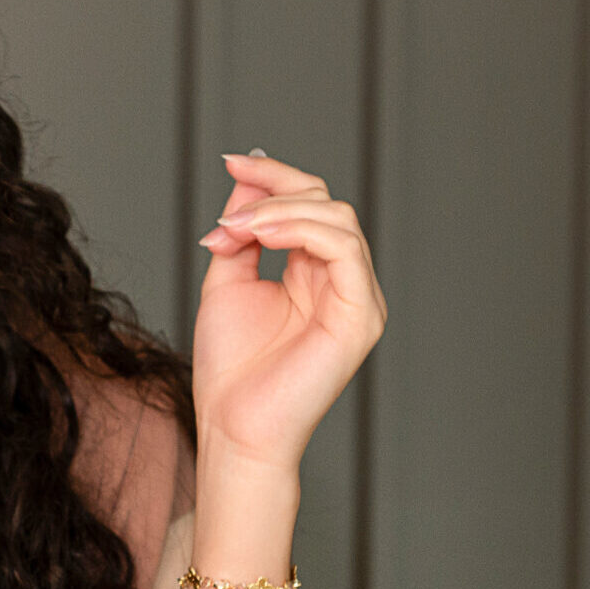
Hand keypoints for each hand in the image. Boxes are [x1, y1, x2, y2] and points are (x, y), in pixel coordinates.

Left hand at [192, 149, 387, 471]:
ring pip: (338, 220)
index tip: (232, 161)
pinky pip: (345, 251)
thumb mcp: (228, 282)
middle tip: (231, 208)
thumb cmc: (231, 370)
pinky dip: (302, 231)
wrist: (233, 427)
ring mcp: (358, 300)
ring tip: (241, 227)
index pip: (310, 205)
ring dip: (282, 211)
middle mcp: (344, 284)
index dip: (274, 177)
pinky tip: (263, 235)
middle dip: (276, 189)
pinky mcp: (361, 317)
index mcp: (316, 275)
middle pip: (327, 203)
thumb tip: (245, 179)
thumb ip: (241, 233)